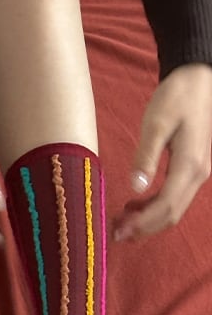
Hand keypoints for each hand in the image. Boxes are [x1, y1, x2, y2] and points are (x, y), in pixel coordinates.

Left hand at [115, 62, 211, 240]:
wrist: (199, 79)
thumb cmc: (177, 97)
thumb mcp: (156, 124)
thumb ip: (145, 156)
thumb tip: (136, 188)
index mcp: (189, 165)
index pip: (165, 207)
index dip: (142, 223)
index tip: (118, 231)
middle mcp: (198, 173)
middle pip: (171, 214)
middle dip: (144, 228)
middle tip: (115, 234)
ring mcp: (198, 172)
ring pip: (174, 209)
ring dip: (148, 221)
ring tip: (121, 223)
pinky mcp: (192, 168)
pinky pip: (175, 197)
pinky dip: (154, 207)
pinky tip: (135, 206)